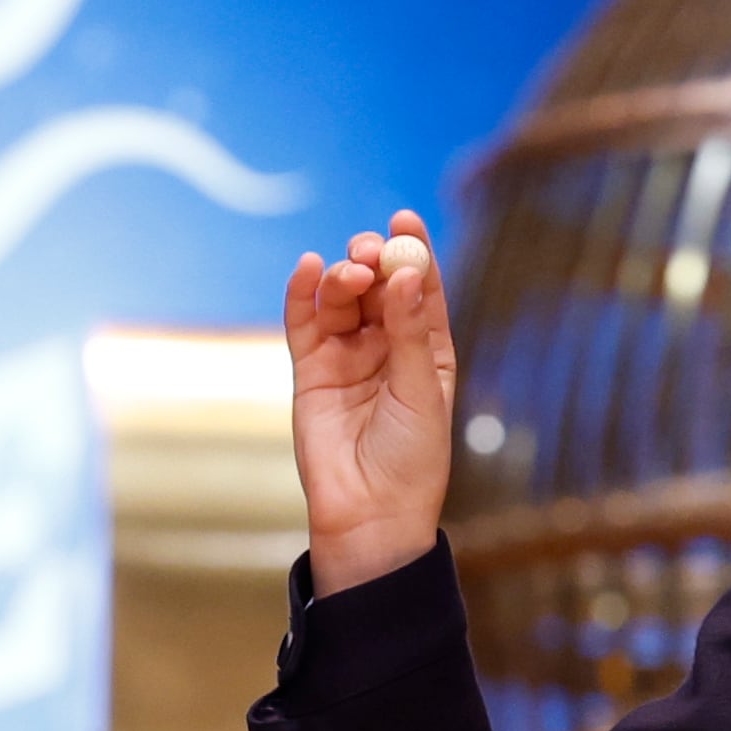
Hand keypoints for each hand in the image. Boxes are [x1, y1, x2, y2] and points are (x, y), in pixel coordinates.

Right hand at [284, 207, 459, 593]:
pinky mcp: (310, 370)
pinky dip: (302, 293)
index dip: (413, 250)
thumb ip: (409, 332)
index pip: (420, 287)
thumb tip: (405, 273)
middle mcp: (387, 345)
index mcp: (427, 348)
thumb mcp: (421, 391)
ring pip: (341, 298)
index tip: (404, 217)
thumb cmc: (411, 460)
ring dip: (342, 276)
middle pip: (377, 284)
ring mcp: (346, 356)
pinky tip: (306, 268)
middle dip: (372, 258)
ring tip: (348, 274)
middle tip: (369, 250)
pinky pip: (305, 323)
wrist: (370, 514)